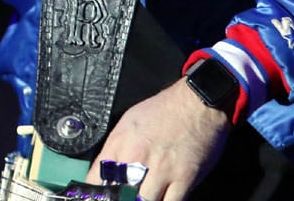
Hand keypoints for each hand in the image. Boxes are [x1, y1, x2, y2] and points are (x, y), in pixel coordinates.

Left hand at [86, 80, 230, 200]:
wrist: (196, 103)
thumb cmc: (164, 110)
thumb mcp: (128, 122)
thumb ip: (116, 149)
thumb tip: (107, 171)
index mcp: (119, 143)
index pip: (96, 179)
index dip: (97, 194)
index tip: (101, 198)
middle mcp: (136, 157)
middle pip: (119, 195)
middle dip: (122, 199)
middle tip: (127, 196)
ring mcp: (161, 170)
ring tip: (145, 196)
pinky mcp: (183, 179)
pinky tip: (163, 198)